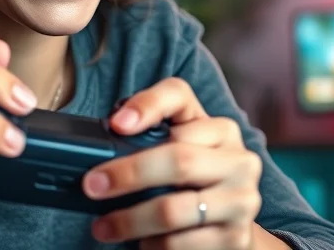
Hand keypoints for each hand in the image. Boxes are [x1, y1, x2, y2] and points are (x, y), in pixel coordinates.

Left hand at [83, 78, 262, 249]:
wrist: (230, 224)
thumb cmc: (192, 181)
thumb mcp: (176, 151)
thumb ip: (149, 138)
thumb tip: (108, 136)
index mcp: (219, 127)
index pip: (181, 98)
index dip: (147, 106)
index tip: (117, 124)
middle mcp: (237, 158)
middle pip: (178, 159)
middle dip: (128, 173)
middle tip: (92, 186)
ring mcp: (241, 199)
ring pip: (174, 209)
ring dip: (129, 220)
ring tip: (103, 227)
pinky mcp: (236, 237)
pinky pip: (180, 243)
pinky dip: (152, 244)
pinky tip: (142, 242)